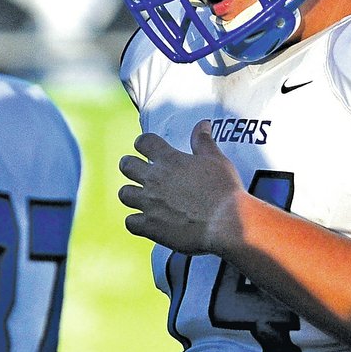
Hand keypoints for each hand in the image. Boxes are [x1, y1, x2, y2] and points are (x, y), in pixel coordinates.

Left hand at [118, 120, 243, 253]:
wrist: (226, 222)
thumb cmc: (223, 190)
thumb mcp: (216, 160)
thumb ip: (204, 142)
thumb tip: (202, 125)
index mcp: (169, 160)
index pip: (144, 142)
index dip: (144, 143)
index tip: (146, 147)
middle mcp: (154, 179)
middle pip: (127, 165)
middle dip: (130, 166)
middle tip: (138, 170)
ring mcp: (149, 203)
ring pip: (124, 194)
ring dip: (132, 194)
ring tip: (142, 197)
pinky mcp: (150, 226)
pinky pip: (130, 223)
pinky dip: (136, 222)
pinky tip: (146, 222)